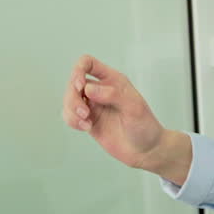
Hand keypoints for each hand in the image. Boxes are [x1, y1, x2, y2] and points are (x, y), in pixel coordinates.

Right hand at [61, 54, 165, 169]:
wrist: (145, 150)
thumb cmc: (145, 126)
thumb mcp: (134, 107)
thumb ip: (113, 95)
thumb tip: (88, 88)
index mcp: (113, 80)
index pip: (88, 63)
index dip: (78, 70)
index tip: (81, 86)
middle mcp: (100, 90)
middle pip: (73, 83)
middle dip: (72, 97)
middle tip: (85, 113)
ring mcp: (93, 105)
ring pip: (68, 100)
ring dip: (71, 110)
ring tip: (85, 123)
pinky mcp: (88, 120)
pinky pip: (69, 115)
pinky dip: (72, 121)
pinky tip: (85, 127)